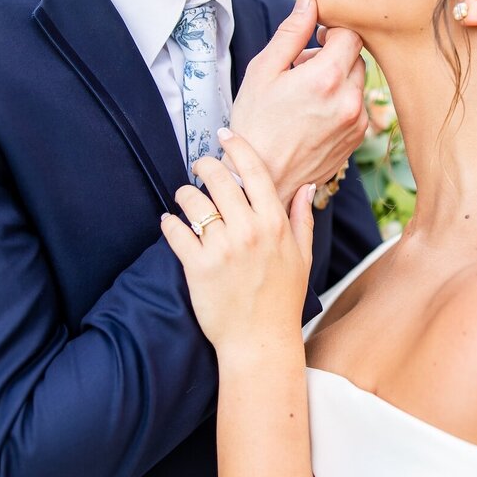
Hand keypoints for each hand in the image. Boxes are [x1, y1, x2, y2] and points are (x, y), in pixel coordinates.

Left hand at [160, 130, 314, 352]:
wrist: (260, 342)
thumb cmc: (282, 301)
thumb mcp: (302, 258)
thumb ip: (301, 219)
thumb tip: (306, 187)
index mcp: (275, 224)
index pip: (254, 171)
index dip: (236, 147)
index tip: (224, 135)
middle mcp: (249, 231)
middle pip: (219, 178)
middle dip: (204, 165)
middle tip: (198, 166)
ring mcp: (223, 248)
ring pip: (194, 201)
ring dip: (185, 194)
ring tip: (185, 198)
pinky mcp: (198, 267)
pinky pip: (175, 232)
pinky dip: (169, 224)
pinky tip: (170, 224)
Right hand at [229, 0, 366, 207]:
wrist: (262, 179)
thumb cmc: (254, 123)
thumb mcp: (263, 71)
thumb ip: (291, 32)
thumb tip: (311, 1)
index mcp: (328, 77)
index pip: (351, 33)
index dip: (333, 30)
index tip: (314, 38)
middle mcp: (350, 99)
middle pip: (357, 56)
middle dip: (334, 55)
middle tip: (302, 68)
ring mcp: (357, 122)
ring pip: (358, 82)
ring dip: (338, 80)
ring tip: (305, 94)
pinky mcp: (357, 139)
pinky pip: (357, 107)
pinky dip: (341, 103)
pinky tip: (313, 115)